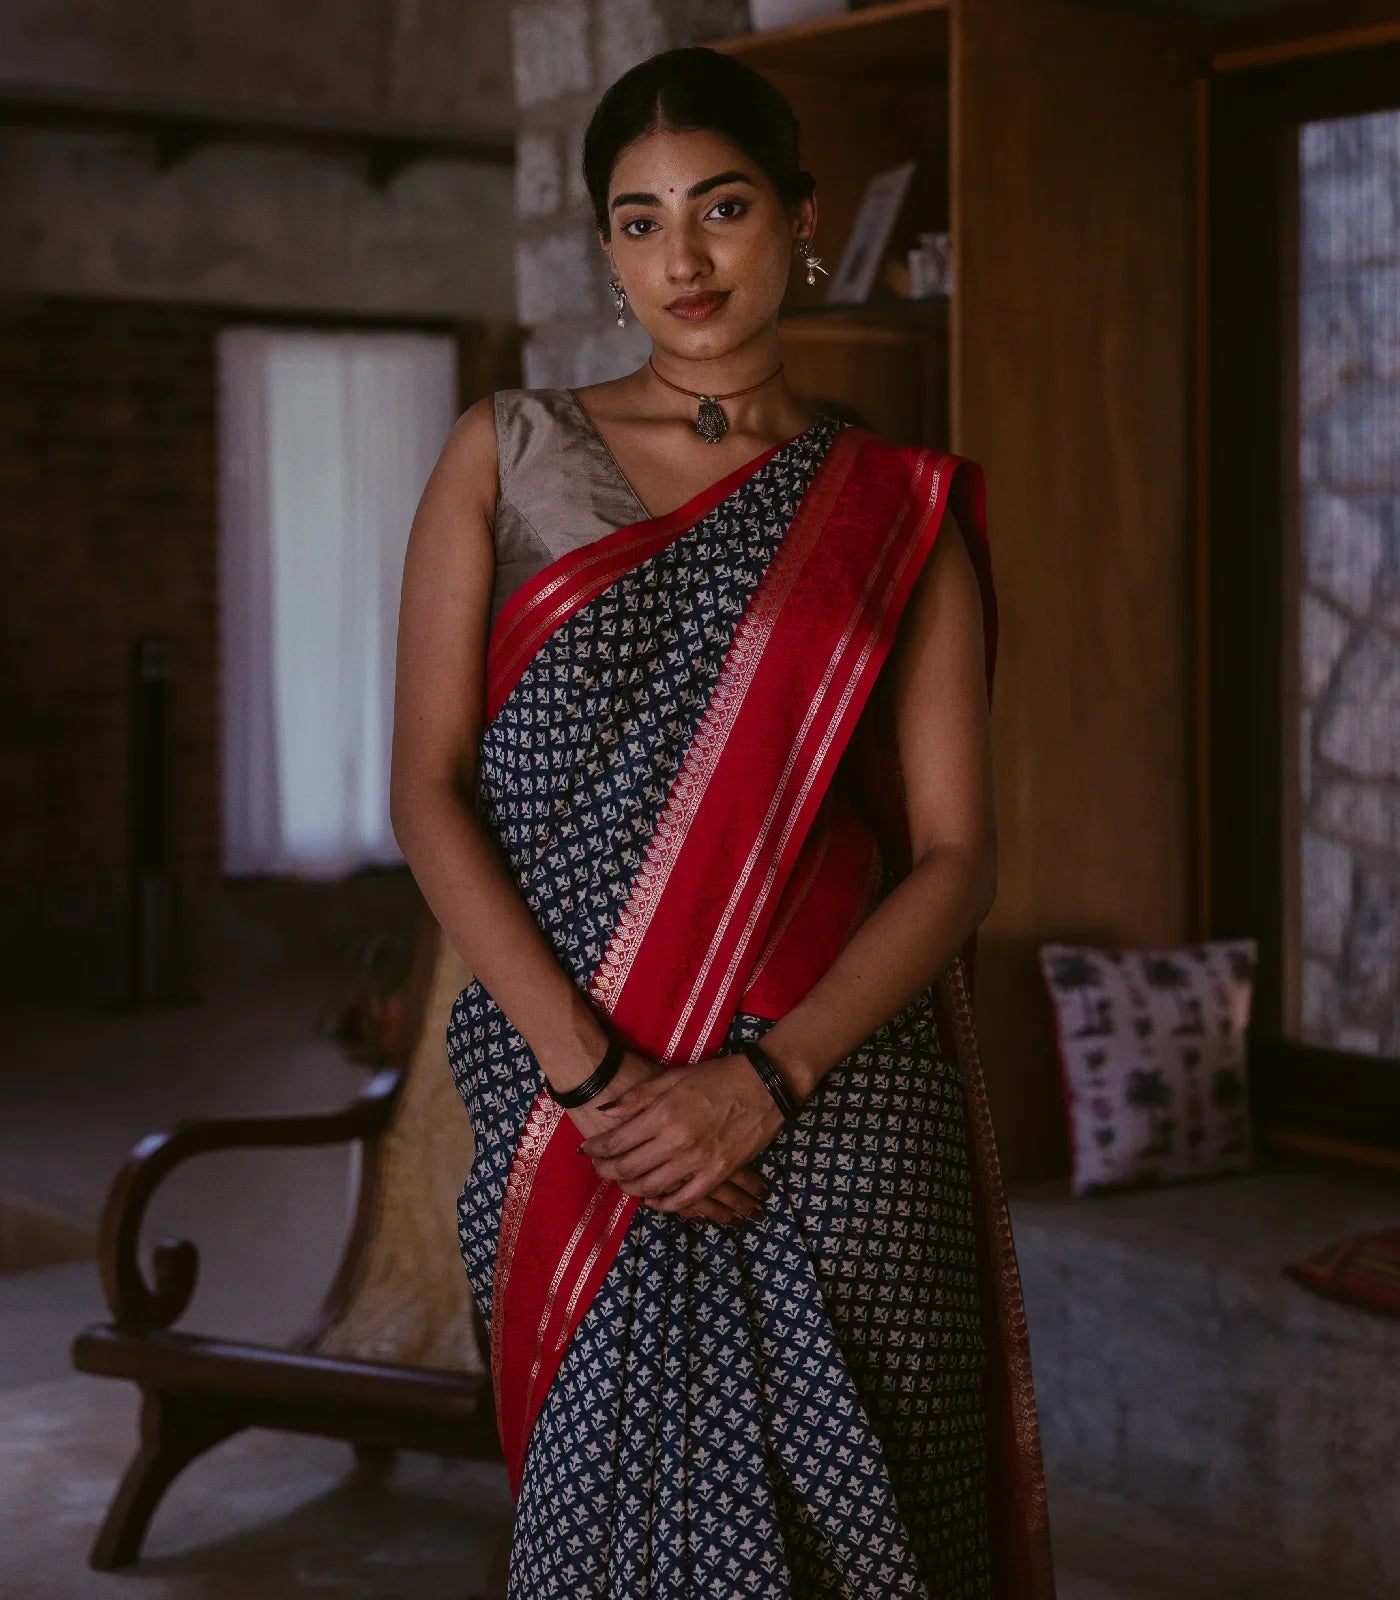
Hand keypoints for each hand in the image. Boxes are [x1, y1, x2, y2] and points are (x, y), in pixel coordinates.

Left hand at [577, 1052, 784, 1218]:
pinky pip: (685, 1200)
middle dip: (605, 1170)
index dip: (597, 1148)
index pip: (617, 1141)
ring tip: (620, 1182)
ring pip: (651, 1187)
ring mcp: (697, 1161)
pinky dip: (664, 1204)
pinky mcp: (717, 1174)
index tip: (587, 1149)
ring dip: (629, 1188)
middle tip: (598, 1168)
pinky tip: (653, 1199)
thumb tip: (607, 1113)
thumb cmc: (717, 1076)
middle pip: (628, 1168)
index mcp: (663, 1114)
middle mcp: (676, 1141)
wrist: (765, 1086)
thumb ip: (638, 1097)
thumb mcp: (674, 1077)